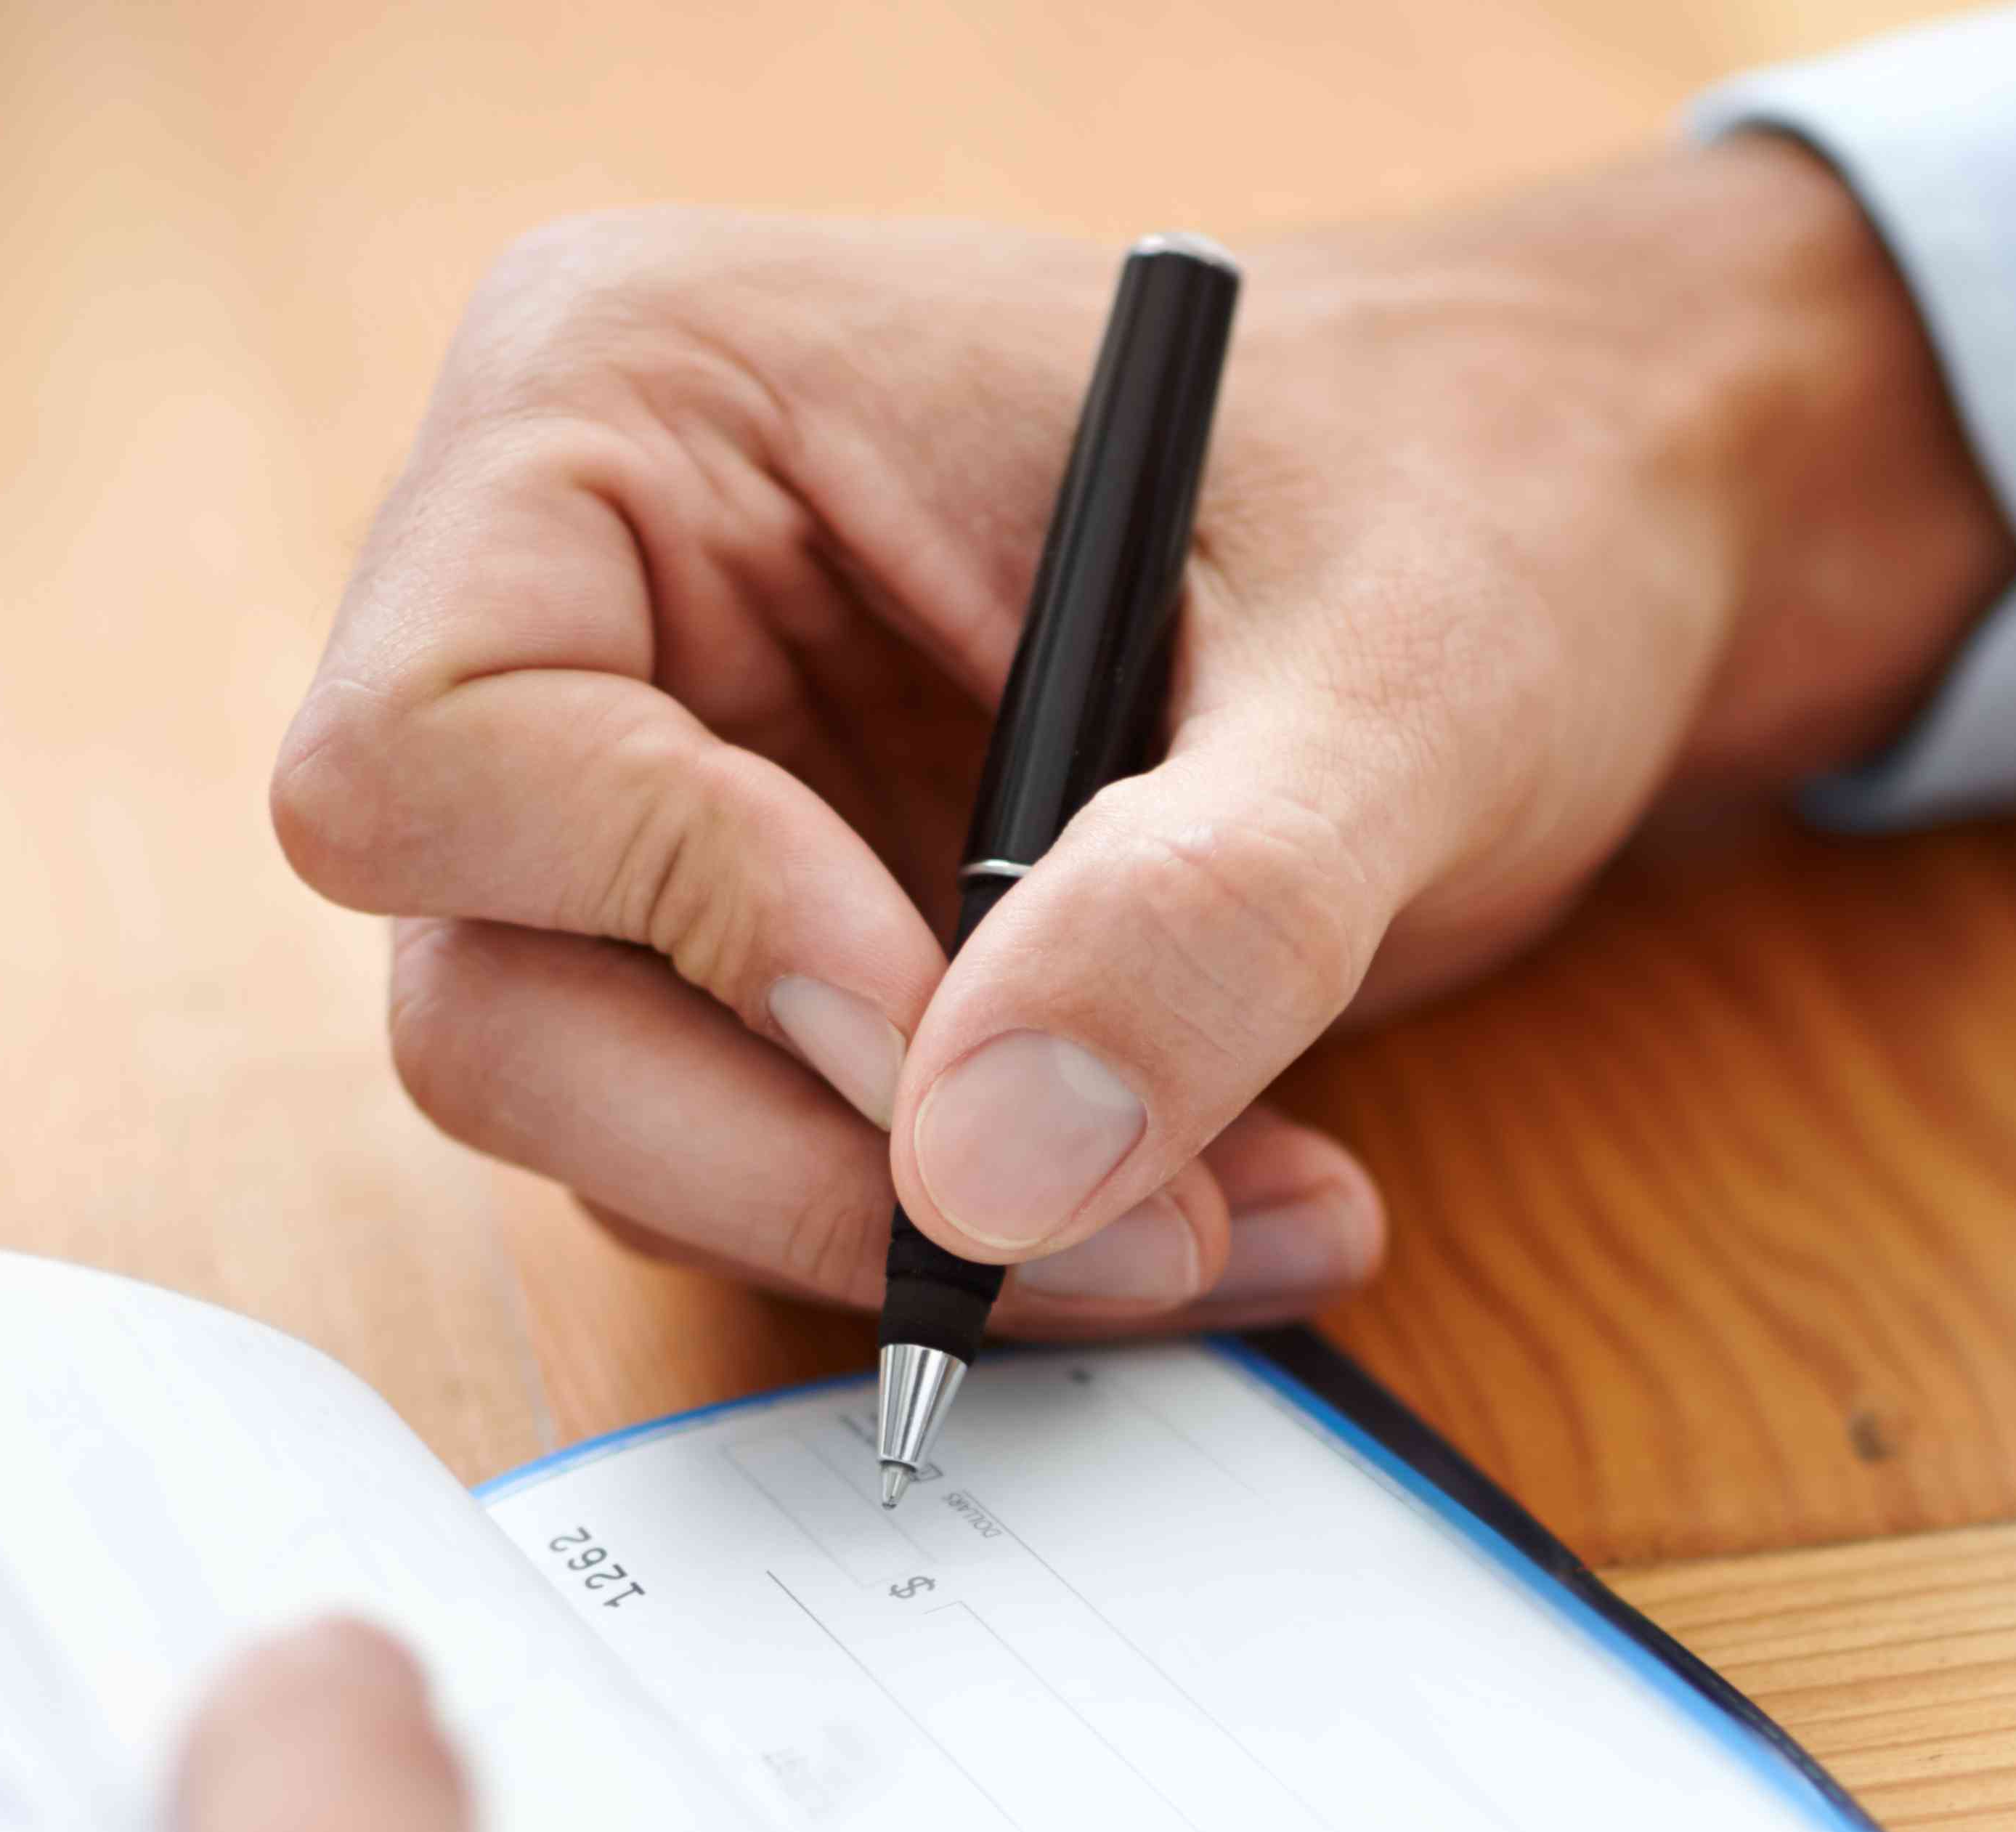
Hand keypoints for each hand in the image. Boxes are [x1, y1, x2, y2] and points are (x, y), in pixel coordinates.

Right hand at [274, 139, 2012, 1326]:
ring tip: (1232, 1207)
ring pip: (628, 1135)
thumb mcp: (1396, 676)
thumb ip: (1201, 916)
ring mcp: (668, 796)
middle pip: (495, 1002)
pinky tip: (1195, 1198)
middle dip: (807, 1164)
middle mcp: (588, 604)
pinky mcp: (773, 959)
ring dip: (931, 1236)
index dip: (675, 929)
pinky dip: (985, 1240)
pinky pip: (776, 1175)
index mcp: (626, 406)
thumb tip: (990, 1178)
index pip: (427, 759)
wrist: (1589, 532)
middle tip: (1123, 1229)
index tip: (945, 1035)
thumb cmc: (1483, 490)